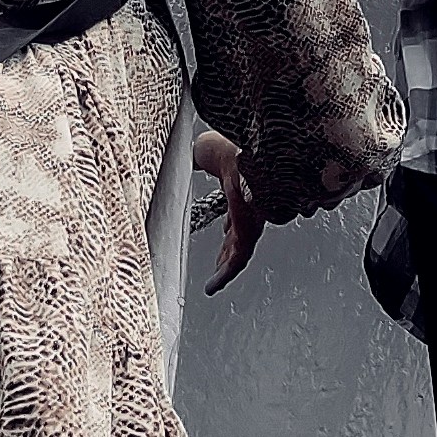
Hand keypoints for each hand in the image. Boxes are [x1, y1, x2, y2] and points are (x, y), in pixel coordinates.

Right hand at [195, 127, 264, 290]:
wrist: (247, 156)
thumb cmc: (231, 148)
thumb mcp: (205, 151)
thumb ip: (196, 157)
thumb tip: (183, 154)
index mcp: (241, 185)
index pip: (236, 208)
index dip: (230, 219)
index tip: (224, 227)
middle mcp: (250, 206)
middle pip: (239, 232)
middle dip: (229, 246)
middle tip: (220, 258)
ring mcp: (252, 221)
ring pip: (239, 250)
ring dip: (226, 265)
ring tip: (215, 280)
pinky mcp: (250, 234)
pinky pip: (238, 261)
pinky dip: (224, 275)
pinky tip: (212, 287)